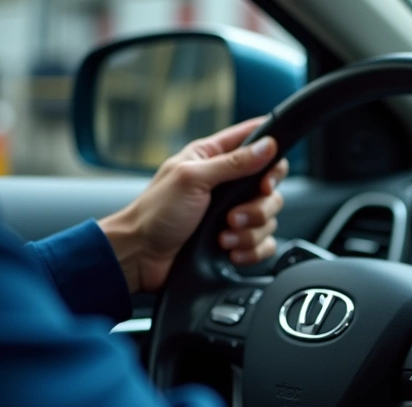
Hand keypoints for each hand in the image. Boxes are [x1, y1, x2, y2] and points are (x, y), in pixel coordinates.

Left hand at [98, 116, 288, 292]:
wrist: (140, 257)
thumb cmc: (155, 213)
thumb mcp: (192, 178)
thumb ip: (233, 162)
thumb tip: (268, 146)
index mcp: (213, 159)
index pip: (256, 144)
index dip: (271, 157)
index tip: (265, 178)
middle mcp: (227, 185)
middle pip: (270, 189)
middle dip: (258, 208)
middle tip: (232, 216)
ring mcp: (232, 214)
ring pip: (268, 220)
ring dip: (249, 233)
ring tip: (222, 237)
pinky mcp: (235, 241)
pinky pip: (263, 245)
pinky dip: (251, 250)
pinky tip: (230, 251)